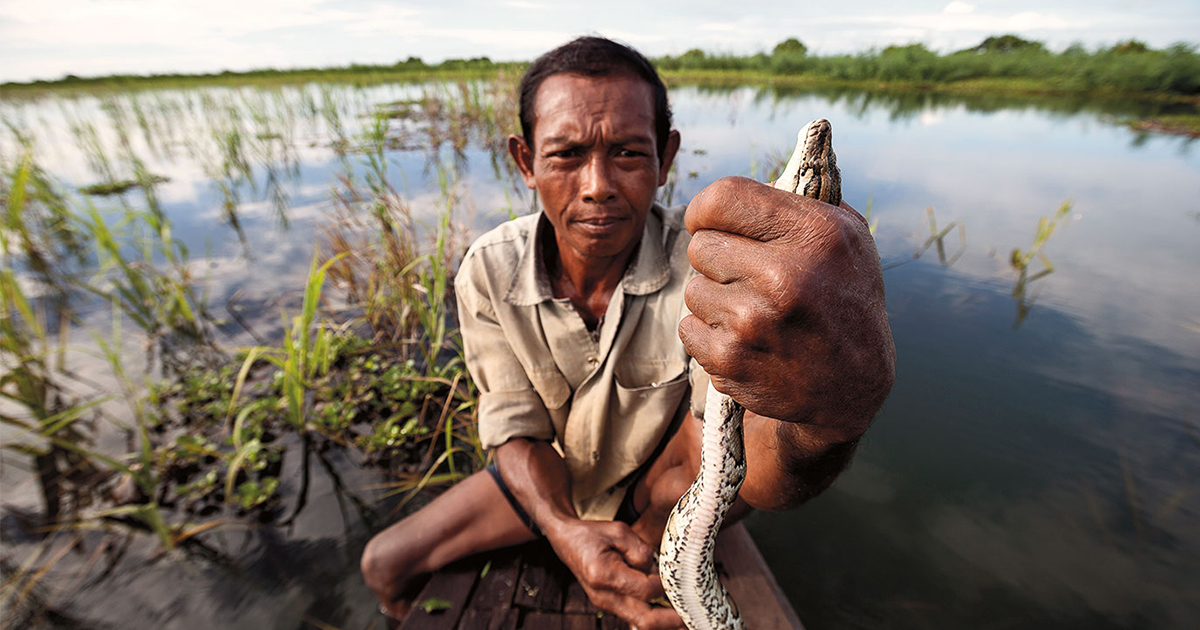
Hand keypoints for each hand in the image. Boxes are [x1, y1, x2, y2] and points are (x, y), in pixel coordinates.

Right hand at [546, 519, 683, 629]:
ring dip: (664, 623)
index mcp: (603, 575)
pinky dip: (653, 616)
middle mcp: (603, 596)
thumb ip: (640, 550)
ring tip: (686, 619)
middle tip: (693, 619)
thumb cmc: (592, 533)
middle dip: (671, 621)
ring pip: (640, 623)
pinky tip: (669, 613)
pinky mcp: (610, 605)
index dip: (665, 586)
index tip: (679, 579)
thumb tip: (657, 570)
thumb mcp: (618, 530)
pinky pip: (635, 617)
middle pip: (644, 619)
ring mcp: (605, 604)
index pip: (645, 589)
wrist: (567, 541)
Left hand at [679, 176, 894, 443]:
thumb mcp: (847, 236)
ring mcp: (753, 323)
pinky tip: (746, 339)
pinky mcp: (731, 361)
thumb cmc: (844, 297)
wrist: (854, 385)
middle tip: (747, 275)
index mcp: (813, 233)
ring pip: (693, 289)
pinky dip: (709, 333)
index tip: (710, 222)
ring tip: (754, 310)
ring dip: (714, 298)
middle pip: (700, 245)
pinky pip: (688, 328)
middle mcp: (784, 276)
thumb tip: (754, 172)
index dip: (706, 209)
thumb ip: (800, 197)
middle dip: (718, 258)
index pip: (721, 197)